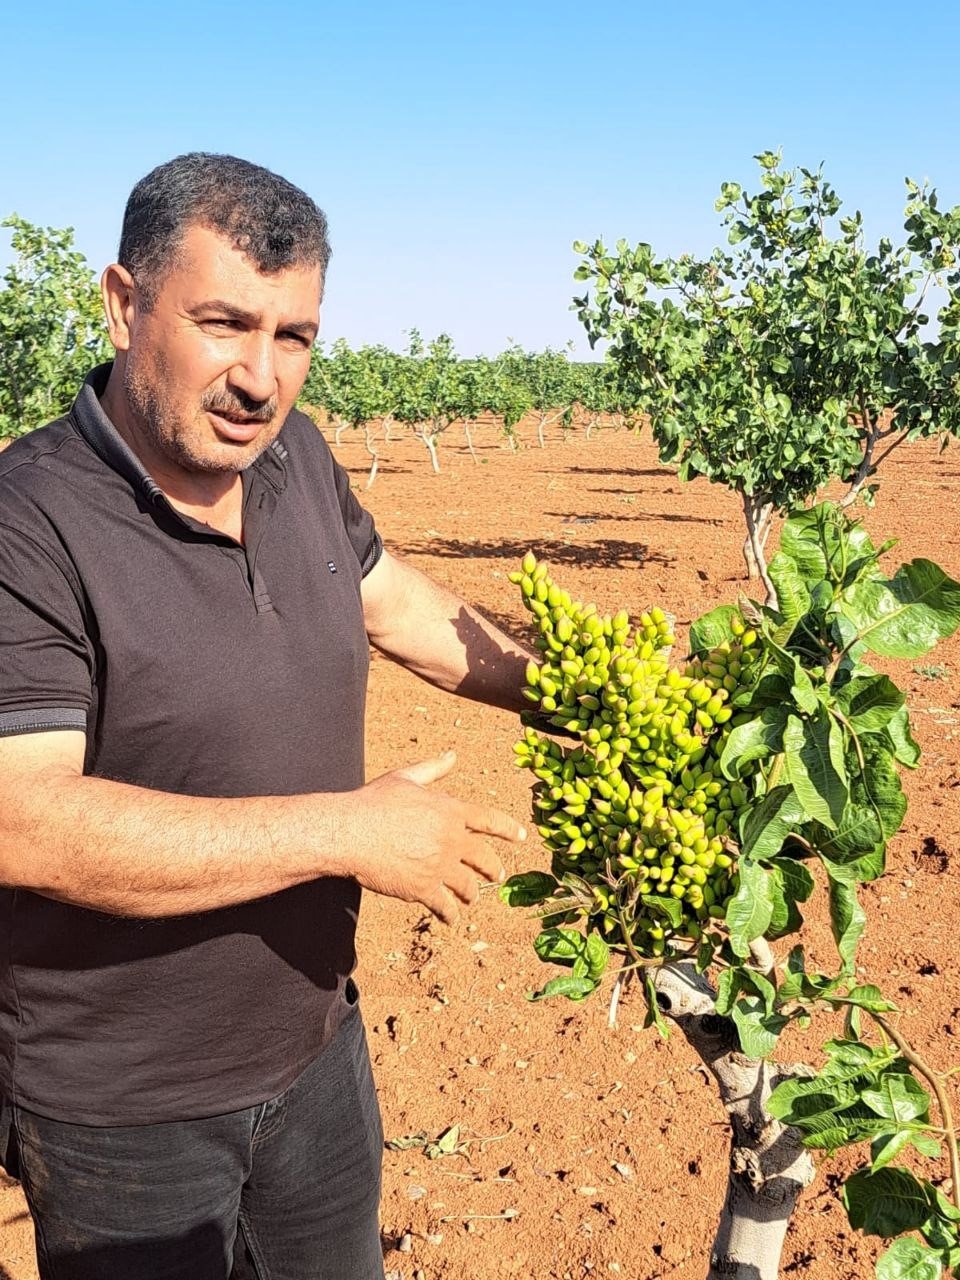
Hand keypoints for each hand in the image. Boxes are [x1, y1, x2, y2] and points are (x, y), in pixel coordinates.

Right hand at [349, 750, 525, 924]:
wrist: (351, 832)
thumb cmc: (374, 802)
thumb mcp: (406, 778)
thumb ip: (433, 769)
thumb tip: (452, 755)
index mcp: (450, 811)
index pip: (490, 820)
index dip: (508, 829)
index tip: (522, 837)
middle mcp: (451, 840)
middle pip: (484, 858)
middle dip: (494, 868)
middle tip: (498, 875)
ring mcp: (439, 866)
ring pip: (468, 886)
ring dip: (471, 894)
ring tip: (471, 897)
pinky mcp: (423, 889)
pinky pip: (445, 907)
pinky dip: (450, 914)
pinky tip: (450, 918)